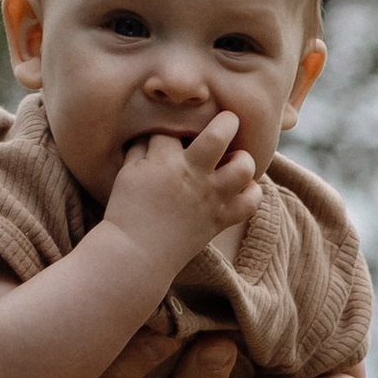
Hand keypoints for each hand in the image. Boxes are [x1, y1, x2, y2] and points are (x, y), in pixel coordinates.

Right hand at [106, 110, 260, 274]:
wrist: (135, 256)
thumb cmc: (125, 213)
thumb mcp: (126, 174)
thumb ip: (141, 149)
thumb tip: (153, 134)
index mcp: (164, 159)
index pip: (175, 130)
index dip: (170, 133)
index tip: (164, 145)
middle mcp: (193, 174)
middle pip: (221, 133)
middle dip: (227, 121)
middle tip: (226, 123)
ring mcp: (210, 197)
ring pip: (244, 167)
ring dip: (243, 159)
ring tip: (233, 161)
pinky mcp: (219, 220)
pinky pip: (250, 203)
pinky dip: (251, 193)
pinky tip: (240, 188)